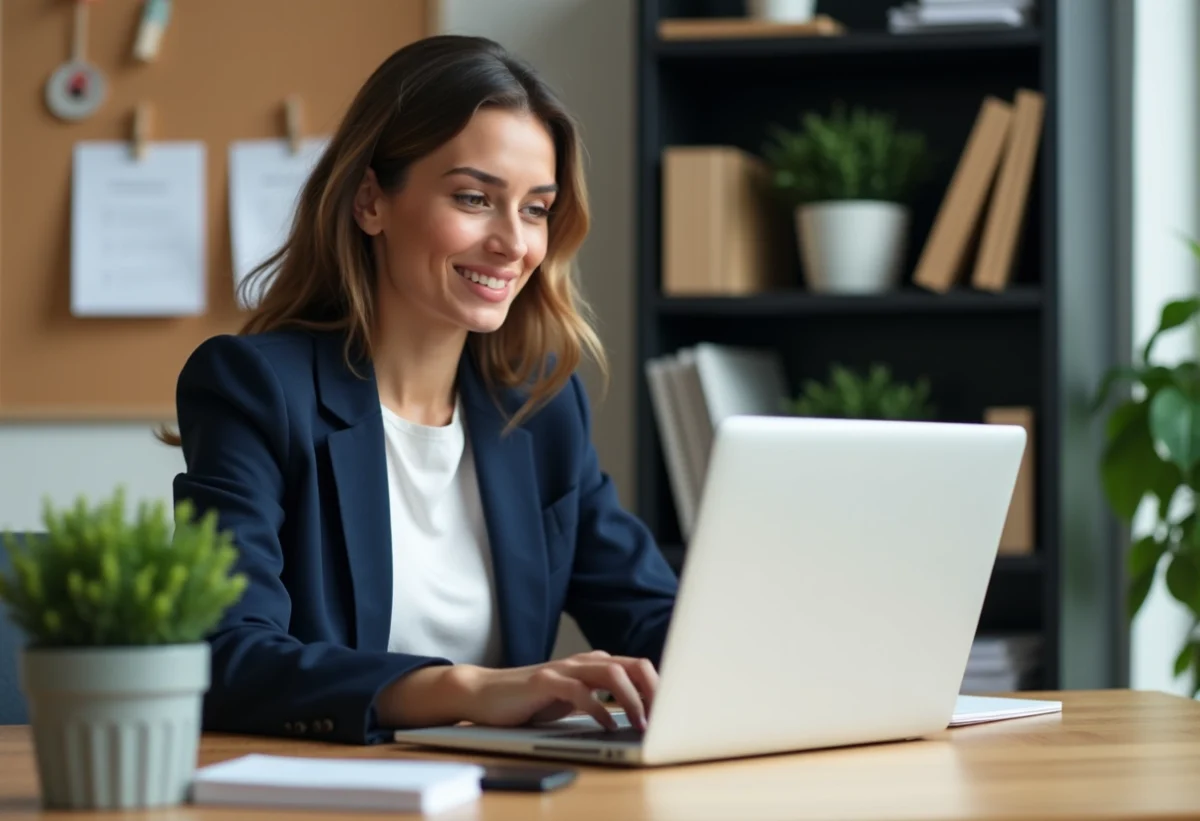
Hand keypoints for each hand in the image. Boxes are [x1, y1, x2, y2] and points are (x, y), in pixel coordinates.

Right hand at [457, 650, 658, 730]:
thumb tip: (640, 718)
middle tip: (663, 718)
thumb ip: (601, 701)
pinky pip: (578, 690)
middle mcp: (583, 661)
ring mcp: (563, 668)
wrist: (486, 694)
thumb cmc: (533, 701)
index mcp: (594, 664)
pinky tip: (605, 725)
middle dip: (653, 690)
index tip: (674, 711)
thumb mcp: (574, 701)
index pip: (638, 667)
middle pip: (632, 665)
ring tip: (639, 724)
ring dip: (631, 699)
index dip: (659, 687)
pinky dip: (597, 708)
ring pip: (610, 673)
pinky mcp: (544, 680)